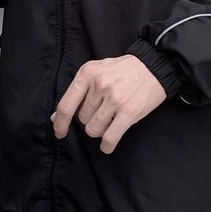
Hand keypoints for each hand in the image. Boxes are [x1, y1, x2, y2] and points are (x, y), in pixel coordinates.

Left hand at [51, 55, 166, 153]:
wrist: (154, 66)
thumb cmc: (124, 70)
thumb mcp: (97, 71)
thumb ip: (78, 92)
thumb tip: (56, 117)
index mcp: (88, 73)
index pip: (66, 104)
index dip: (60, 123)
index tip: (59, 132)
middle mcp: (100, 84)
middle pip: (82, 119)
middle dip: (90, 119)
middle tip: (104, 111)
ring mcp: (114, 98)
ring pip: (94, 129)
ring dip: (100, 130)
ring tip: (110, 120)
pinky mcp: (129, 111)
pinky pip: (110, 137)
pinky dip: (107, 145)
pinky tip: (108, 145)